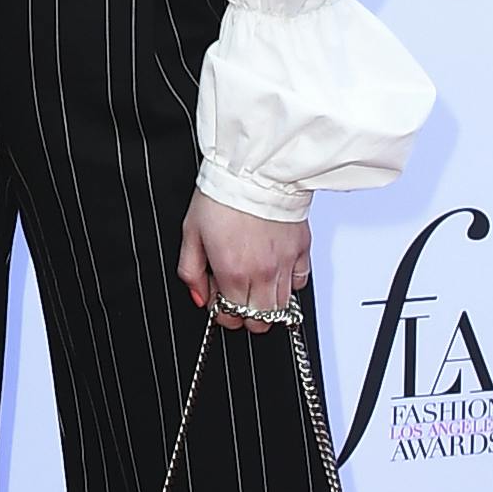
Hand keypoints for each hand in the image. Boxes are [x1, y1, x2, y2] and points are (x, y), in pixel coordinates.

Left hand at [178, 191, 309, 328]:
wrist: (254, 169)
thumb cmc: (222, 196)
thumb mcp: (190, 233)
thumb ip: (191, 272)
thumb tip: (200, 297)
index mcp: (233, 272)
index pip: (232, 317)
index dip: (223, 313)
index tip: (219, 300)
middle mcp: (262, 273)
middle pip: (260, 322)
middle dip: (246, 315)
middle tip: (237, 295)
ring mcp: (285, 263)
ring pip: (282, 308)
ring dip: (267, 303)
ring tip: (255, 284)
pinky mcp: (302, 249)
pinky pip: (300, 283)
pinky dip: (289, 284)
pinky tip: (276, 272)